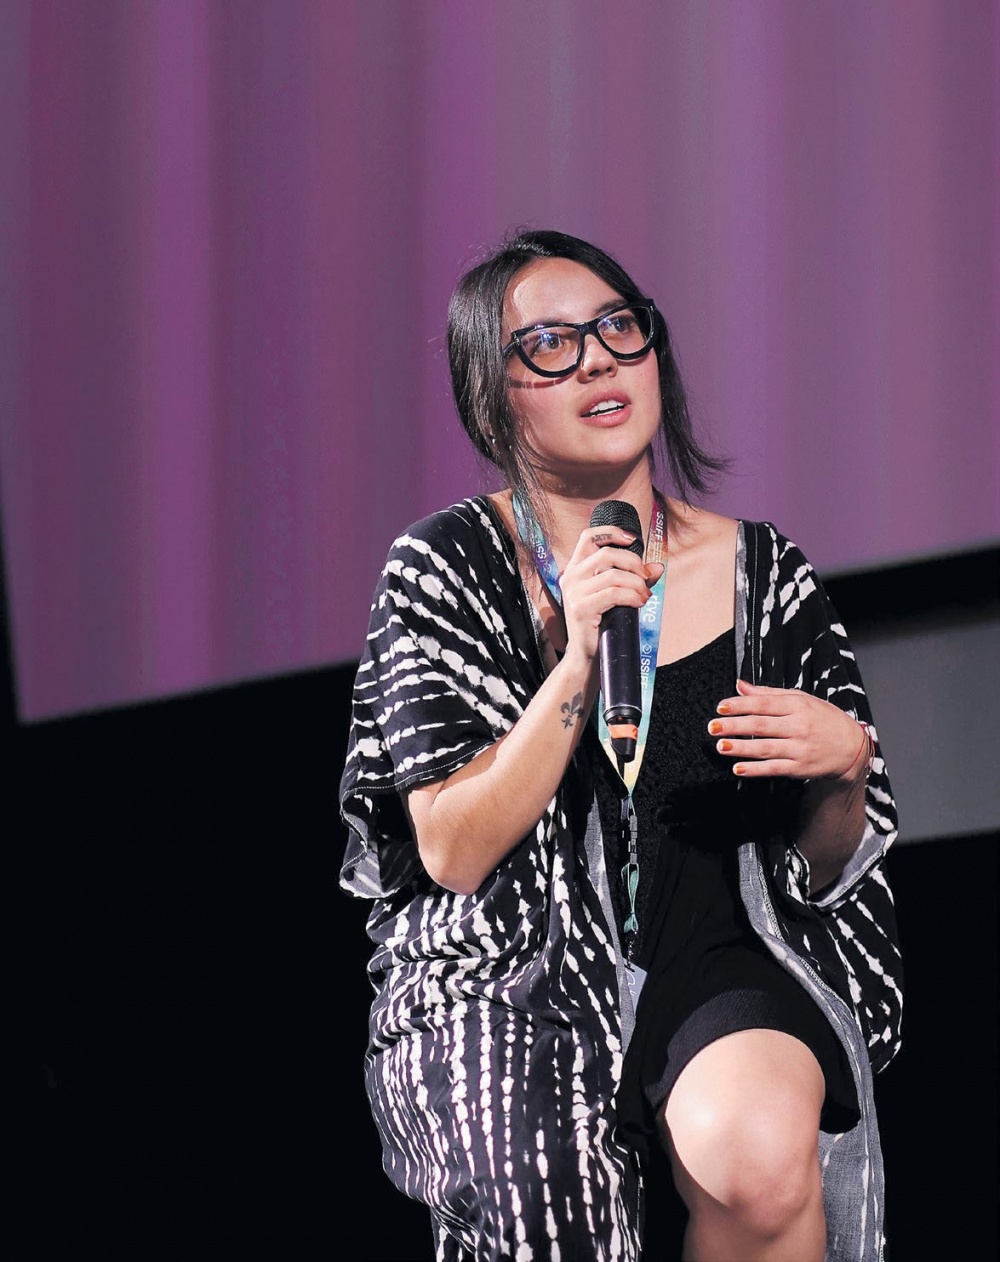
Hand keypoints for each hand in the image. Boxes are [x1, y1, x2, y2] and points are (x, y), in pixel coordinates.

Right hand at [558, 525, 663, 665]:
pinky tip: (640, 603)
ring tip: (645, 595)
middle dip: (633, 562)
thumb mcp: (617, 596)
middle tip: (646, 577)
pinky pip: (614, 594)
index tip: (633, 539)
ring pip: (613, 575)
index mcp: (575, 569)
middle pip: (606, 553)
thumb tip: (657, 566)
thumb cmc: (602, 624)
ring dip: (636, 584)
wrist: (587, 655)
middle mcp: (570, 577)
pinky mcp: (580, 609)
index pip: (588, 537)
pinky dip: (632, 596)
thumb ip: (634, 579)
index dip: (611, 532)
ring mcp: (573, 593)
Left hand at [708, 680, 867, 780]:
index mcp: (798, 705)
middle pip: (761, 725)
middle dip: (735, 726)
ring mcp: (800, 748)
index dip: (741, 705)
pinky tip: (738, 768)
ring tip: (720, 746)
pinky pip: (775, 768)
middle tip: (713, 727)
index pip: (764, 704)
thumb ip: (768, 694)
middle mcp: (799, 726)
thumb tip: (740, 686)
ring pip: (766, 748)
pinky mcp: (800, 768)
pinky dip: (756, 769)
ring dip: (741, 748)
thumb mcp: (801, 699)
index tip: (721, 706)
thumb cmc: (823, 719)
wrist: (852, 748)